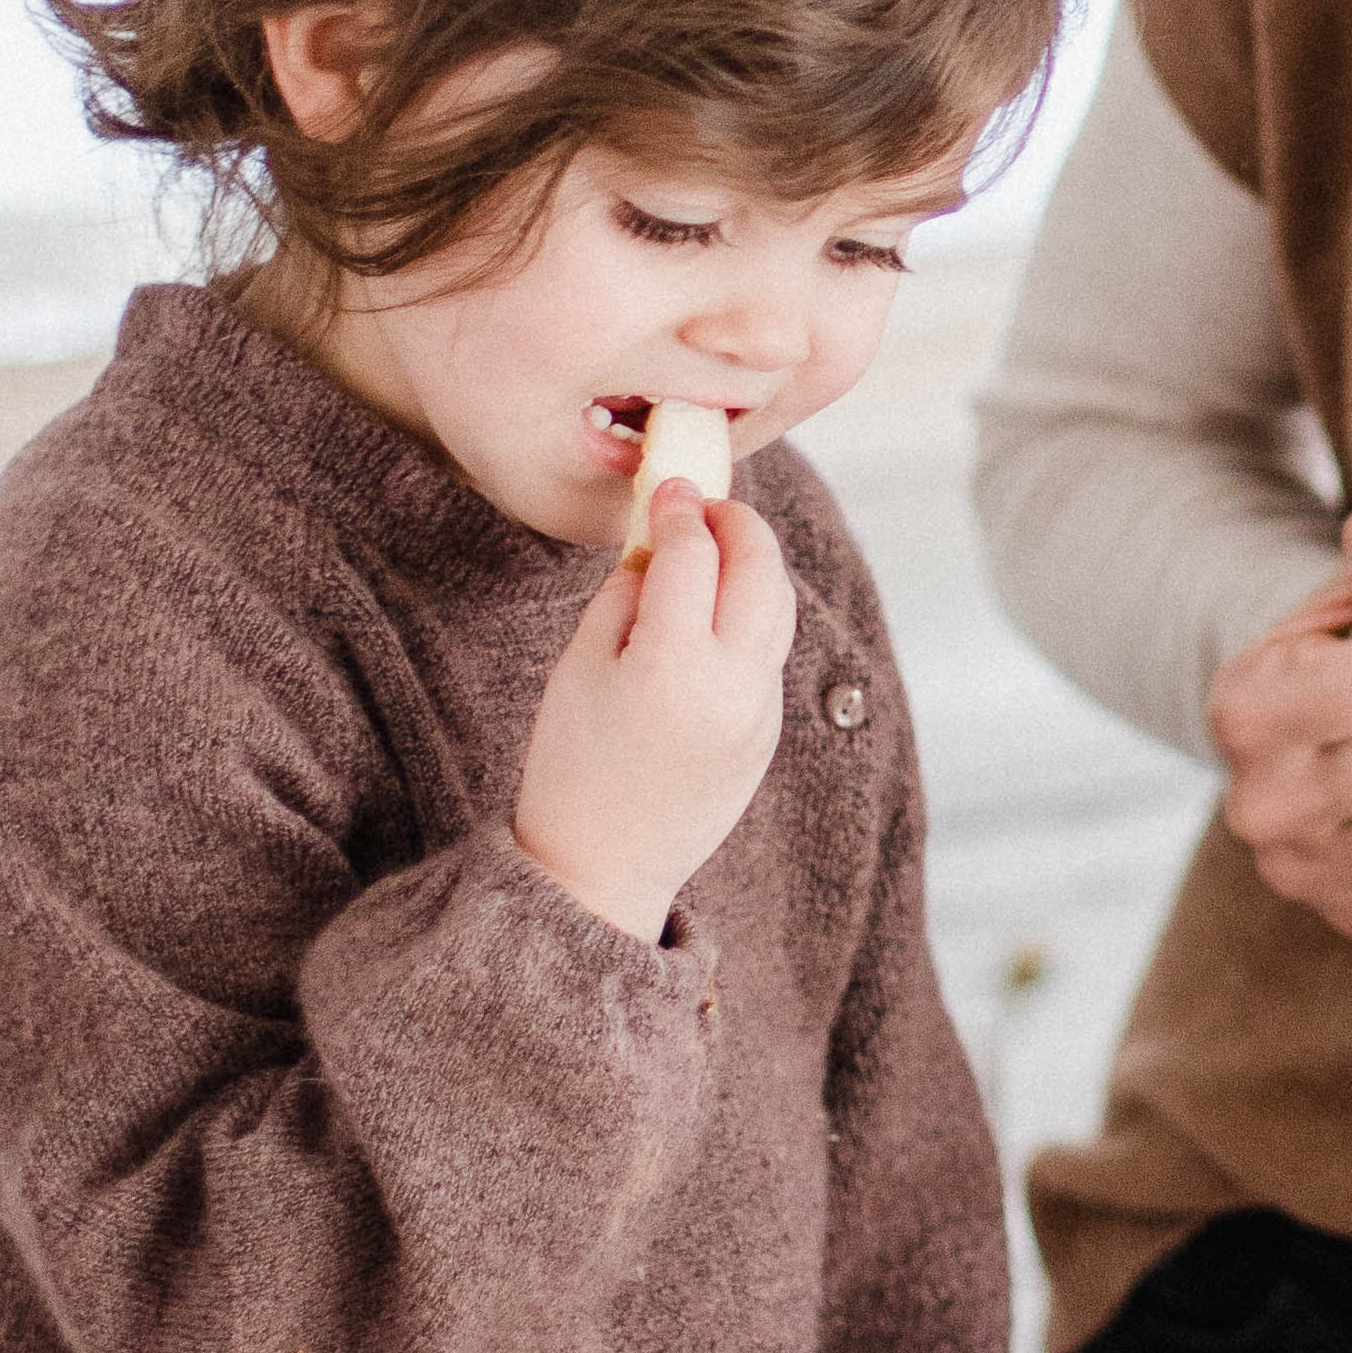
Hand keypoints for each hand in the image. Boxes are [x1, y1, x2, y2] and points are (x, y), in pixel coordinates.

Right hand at [513, 484, 795, 940]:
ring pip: (780, 608)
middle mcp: (730, 683)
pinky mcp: (768, 731)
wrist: (603, 865)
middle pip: (760, 570)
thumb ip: (625, 593)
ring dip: (759, 564)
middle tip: (711, 503)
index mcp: (672, 663)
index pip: (694, 553)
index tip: (669, 486)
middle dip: (740, 524)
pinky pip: (771, 652)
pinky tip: (721, 608)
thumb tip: (661, 542)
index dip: (681, 508)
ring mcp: (759, 710)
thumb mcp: (578, 666)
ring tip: (722, 545)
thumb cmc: (572, 764)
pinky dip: (755, 614)